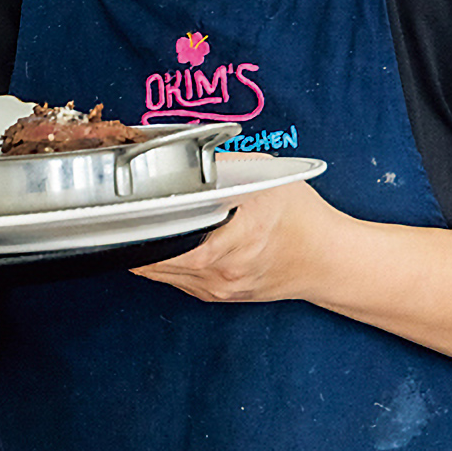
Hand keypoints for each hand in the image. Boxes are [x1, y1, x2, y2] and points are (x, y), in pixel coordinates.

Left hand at [130, 156, 334, 302]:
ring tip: (137, 223)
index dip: (145, 227)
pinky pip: (174, 280)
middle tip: (124, 212)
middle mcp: (225, 271)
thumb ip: (225, 166)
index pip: (174, 243)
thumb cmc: (301, 218)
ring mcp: (219, 288)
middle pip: (157, 260)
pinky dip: (161, 260)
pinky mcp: (216, 296)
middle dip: (136, 236)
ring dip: (144, 250)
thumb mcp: (267, 177)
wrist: (326, 260)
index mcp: (238, 239)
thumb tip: (187, 154)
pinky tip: (162, 240)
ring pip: (160, 273)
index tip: (130, 209)